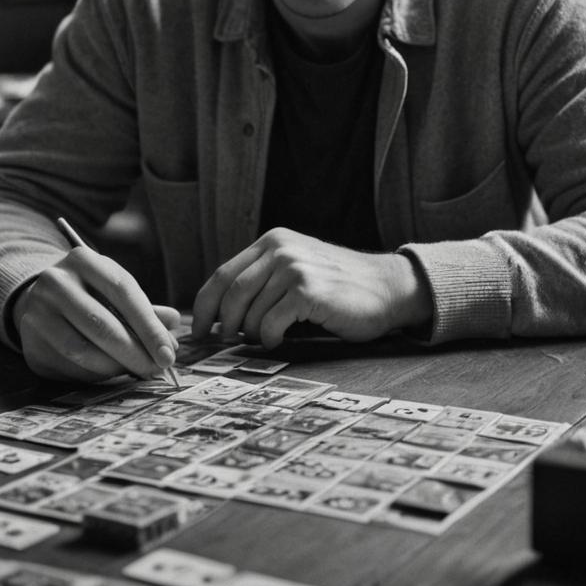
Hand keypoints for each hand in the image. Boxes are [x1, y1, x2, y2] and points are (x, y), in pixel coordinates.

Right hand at [12, 247, 179, 381]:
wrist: (41, 299)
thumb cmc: (91, 294)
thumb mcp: (116, 290)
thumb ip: (146, 309)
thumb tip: (174, 323)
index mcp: (83, 260)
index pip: (122, 291)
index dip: (148, 326)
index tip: (168, 353)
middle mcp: (55, 282)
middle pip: (102, 325)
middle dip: (135, 353)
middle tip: (157, 370)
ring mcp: (37, 313)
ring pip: (83, 351)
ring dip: (116, 367)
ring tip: (136, 370)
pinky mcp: (29, 343)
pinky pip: (68, 367)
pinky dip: (95, 375)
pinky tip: (110, 372)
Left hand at [191, 228, 429, 348]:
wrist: (387, 288)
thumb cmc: (339, 288)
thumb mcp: (296, 269)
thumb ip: (263, 280)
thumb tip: (221, 315)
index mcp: (273, 242)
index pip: (223, 274)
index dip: (204, 306)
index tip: (198, 330)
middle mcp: (280, 249)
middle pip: (230, 293)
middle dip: (222, 324)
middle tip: (224, 343)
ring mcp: (294, 267)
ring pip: (249, 311)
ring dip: (251, 333)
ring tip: (264, 338)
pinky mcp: (308, 290)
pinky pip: (270, 323)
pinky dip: (269, 338)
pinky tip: (278, 340)